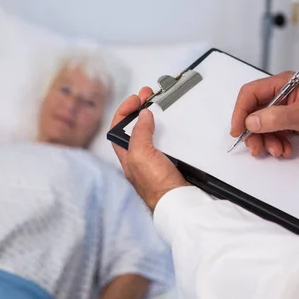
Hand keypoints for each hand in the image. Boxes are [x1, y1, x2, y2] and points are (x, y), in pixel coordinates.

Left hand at [110, 87, 188, 210]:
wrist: (180, 203)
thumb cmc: (157, 186)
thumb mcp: (141, 155)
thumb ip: (140, 133)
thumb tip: (143, 114)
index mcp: (127, 155)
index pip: (118, 127)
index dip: (125, 110)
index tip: (137, 98)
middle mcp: (140, 157)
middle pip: (136, 127)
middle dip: (141, 109)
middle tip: (151, 95)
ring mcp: (157, 160)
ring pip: (154, 133)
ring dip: (157, 118)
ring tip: (163, 105)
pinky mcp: (172, 162)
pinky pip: (170, 142)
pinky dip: (171, 131)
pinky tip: (176, 125)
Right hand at [231, 72, 298, 157]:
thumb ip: (276, 117)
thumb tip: (252, 121)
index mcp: (282, 84)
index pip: (250, 94)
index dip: (240, 111)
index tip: (238, 129)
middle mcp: (281, 96)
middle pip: (253, 113)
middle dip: (253, 132)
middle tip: (256, 147)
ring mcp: (285, 110)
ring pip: (262, 127)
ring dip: (266, 141)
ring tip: (277, 150)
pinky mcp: (291, 124)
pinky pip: (274, 134)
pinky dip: (276, 144)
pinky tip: (285, 150)